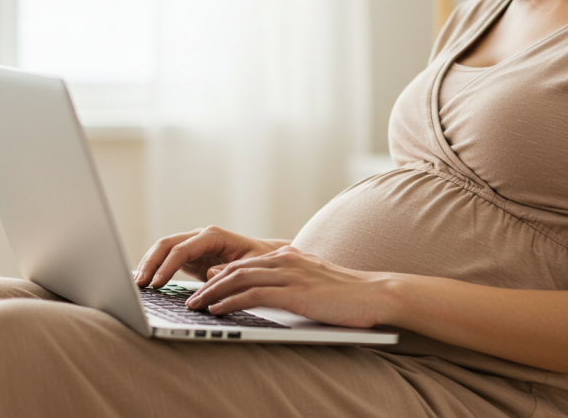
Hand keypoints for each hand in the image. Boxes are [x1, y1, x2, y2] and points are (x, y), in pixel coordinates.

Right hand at [134, 225, 287, 287]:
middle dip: (150, 263)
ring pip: (163, 249)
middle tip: (139, 284)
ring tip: (137, 285)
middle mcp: (199, 237)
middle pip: (166, 244)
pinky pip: (166, 259)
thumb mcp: (251, 266)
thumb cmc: (260, 260)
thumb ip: (230, 270)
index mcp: (213, 236)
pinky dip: (155, 268)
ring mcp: (192, 245)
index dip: (167, 266)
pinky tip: (145, 282)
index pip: (182, 248)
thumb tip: (210, 275)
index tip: (157, 283)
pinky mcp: (190, 256)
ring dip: (148, 265)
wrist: (263, 257)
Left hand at [184, 245, 391, 328]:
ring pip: (238, 279)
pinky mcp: (294, 292)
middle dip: (210, 285)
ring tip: (196, 306)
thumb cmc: (349, 294)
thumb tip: (269, 289)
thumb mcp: (315, 281)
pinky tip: (218, 310)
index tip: (204, 288)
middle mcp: (286, 260)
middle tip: (192, 299)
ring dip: (213, 293)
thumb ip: (291, 281)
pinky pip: (252, 295)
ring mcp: (290, 274)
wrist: (376, 294)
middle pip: (236, 269)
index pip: (246, 264)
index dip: (220, 276)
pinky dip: (230, 302)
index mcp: (290, 257)